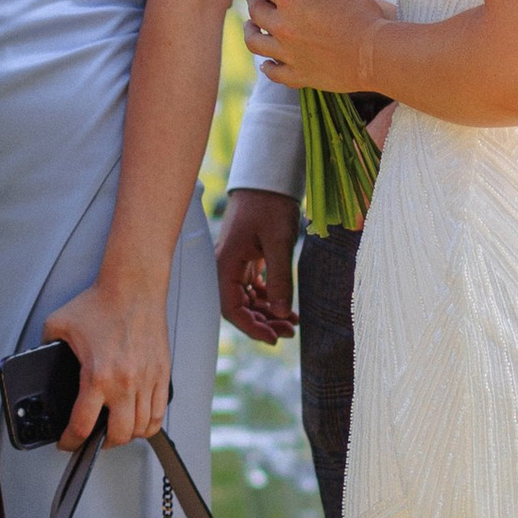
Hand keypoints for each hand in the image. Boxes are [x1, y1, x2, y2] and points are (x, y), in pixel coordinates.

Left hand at [41, 270, 172, 449]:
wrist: (133, 287)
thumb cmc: (100, 303)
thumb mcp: (58, 324)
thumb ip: (45, 346)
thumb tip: (38, 359)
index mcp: (97, 375)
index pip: (83, 425)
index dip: (70, 441)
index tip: (67, 443)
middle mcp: (125, 383)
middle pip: (118, 435)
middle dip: (101, 445)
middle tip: (91, 440)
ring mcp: (147, 381)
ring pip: (142, 428)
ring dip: (126, 436)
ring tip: (115, 432)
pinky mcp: (162, 374)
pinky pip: (159, 412)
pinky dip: (148, 424)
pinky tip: (139, 421)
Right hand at [215, 190, 298, 346]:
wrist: (268, 179)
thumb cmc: (270, 205)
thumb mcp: (280, 242)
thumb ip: (280, 279)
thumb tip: (282, 314)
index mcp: (225, 264)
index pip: (231, 308)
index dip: (251, 327)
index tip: (275, 338)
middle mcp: (225, 267)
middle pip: (239, 307)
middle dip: (263, 323)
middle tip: (290, 332)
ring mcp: (235, 263)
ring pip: (247, 299)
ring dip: (267, 313)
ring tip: (292, 323)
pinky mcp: (246, 259)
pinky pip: (253, 287)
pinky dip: (269, 299)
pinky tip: (286, 307)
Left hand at [246, 0, 396, 94]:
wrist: (376, 56)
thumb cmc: (364, 17)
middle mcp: (282, 26)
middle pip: (255, 11)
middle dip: (254, 2)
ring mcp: (286, 53)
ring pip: (254, 42)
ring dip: (251, 32)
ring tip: (253, 27)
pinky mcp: (296, 74)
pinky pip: (272, 72)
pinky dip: (268, 66)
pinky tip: (267, 63)